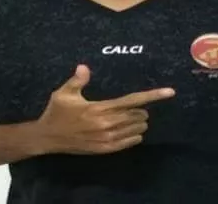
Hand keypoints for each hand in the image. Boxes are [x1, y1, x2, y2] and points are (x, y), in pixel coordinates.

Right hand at [34, 64, 175, 154]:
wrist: (47, 137)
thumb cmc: (56, 112)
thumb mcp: (63, 93)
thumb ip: (77, 80)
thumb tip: (84, 67)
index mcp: (100, 108)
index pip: (132, 100)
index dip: (153, 95)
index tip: (170, 92)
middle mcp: (106, 124)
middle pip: (137, 115)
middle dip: (141, 110)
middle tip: (138, 107)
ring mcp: (106, 138)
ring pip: (135, 129)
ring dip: (139, 122)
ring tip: (136, 118)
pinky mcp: (104, 149)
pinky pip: (128, 143)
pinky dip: (134, 136)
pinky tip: (136, 133)